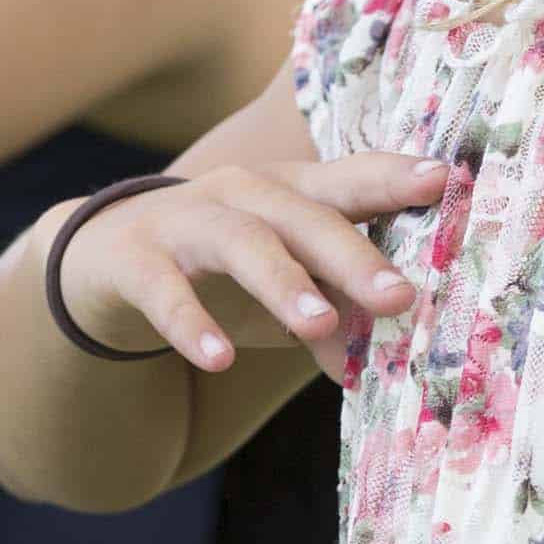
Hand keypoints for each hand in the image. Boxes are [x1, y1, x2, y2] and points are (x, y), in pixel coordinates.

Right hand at [48, 155, 451, 383]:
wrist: (102, 262)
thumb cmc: (219, 273)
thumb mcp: (281, 293)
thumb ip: (331, 318)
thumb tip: (378, 367)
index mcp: (290, 194)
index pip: (349, 179)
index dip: (392, 177)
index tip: (441, 180)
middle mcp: (241, 194)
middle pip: (304, 215)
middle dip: (353, 255)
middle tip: (398, 297)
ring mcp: (185, 220)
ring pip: (241, 241)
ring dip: (282, 282)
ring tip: (318, 324)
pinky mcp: (135, 259)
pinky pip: (164, 289)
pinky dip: (191, 323)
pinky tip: (218, 359)